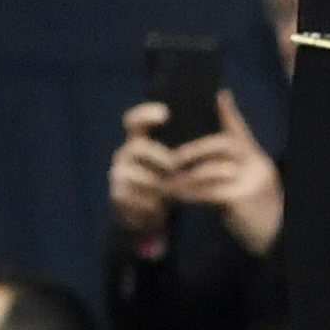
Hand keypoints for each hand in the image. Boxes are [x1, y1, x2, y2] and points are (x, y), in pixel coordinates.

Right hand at [107, 103, 176, 243]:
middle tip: (175, 167)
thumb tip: (212, 122)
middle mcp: (124, 155)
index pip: (134, 121)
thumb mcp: (172, 166)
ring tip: (170, 191)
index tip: (165, 112)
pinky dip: (152, 204)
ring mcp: (118, 175)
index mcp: (138, 142)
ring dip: (157, 185)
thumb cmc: (166, 185)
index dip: (146, 114)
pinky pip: (136, 198)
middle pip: (137, 147)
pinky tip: (160, 209)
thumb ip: (183, 149)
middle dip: (159, 157)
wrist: (148, 216)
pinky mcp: (117, 196)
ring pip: (138, 175)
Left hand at [167, 96, 285, 255]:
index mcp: (257, 160)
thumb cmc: (256, 217)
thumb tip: (200, 163)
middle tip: (174, 157)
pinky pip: (208, 191)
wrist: (273, 242)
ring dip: (187, 176)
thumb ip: (227, 173)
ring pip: (212, 169)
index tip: (219, 95)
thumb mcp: (244, 190)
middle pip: (223, 144)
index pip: (241, 132)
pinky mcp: (241, 197)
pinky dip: (190, 194)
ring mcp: (251, 180)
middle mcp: (257, 166)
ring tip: (169, 182)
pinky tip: (177, 197)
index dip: (229, 113)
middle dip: (195, 149)